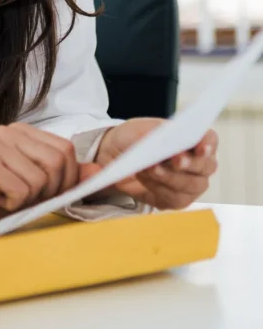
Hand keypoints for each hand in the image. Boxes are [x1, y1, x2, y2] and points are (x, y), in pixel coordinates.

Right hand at [0, 123, 95, 232]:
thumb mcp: (39, 187)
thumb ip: (67, 177)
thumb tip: (100, 173)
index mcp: (23, 131)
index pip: (65, 150)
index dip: (66, 178)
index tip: (49, 192)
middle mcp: (9, 131)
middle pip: (56, 163)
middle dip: (49, 190)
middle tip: (27, 198)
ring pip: (40, 180)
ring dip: (29, 200)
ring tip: (9, 197)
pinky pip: (21, 191)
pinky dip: (14, 204)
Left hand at [92, 118, 218, 209]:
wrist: (118, 156)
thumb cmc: (133, 138)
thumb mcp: (138, 129)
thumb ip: (154, 132)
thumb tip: (164, 138)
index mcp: (193, 138)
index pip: (209, 139)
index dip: (208, 144)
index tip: (202, 148)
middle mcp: (198, 163)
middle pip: (206, 166)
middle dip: (190, 163)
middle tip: (176, 160)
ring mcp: (191, 183)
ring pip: (191, 185)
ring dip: (169, 177)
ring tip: (149, 168)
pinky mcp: (177, 199)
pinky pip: (174, 198)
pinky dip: (158, 188)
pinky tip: (144, 178)